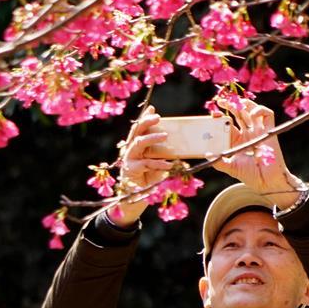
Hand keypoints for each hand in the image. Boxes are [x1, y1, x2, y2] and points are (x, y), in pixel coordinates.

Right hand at [111, 105, 173, 226]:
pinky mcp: (130, 169)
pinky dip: (158, 163)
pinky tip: (169, 164)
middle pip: (136, 131)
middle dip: (146, 122)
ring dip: (152, 138)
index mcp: (136, 146)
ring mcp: (128, 159)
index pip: (139, 128)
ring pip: (139, 143)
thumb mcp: (157, 164)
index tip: (152, 108)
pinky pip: (146, 163)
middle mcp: (130, 150)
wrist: (135, 199)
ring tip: (165, 136)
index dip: (145, 117)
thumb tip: (180, 149)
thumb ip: (163, 156)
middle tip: (158, 117)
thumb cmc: (148, 179)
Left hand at [213, 99, 305, 209]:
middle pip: (238, 113)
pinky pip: (267, 114)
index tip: (213, 114)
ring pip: (251, 110)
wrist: (266, 182)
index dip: (221, 116)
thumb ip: (218, 161)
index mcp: (237, 140)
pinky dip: (259, 110)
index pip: (228, 123)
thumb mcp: (230, 167)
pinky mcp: (269, 131)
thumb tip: (206, 154)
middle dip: (230, 105)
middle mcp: (247, 133)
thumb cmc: (250, 175)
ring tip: (235, 102)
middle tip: (220, 101)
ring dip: (243, 103)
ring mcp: (258, 131)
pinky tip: (251, 114)